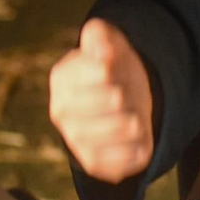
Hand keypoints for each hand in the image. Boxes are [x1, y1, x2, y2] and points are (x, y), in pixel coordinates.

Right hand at [49, 18, 154, 182]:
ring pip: (121, 129)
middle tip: (128, 95)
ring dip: (136, 120)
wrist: (118, 104)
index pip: (102, 72)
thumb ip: (100, 36)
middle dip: (130, 95)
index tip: (116, 67)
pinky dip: (138, 147)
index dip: (118, 70)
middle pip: (115, 100)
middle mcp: (61, 112)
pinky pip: (123, 159)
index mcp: (62, 78)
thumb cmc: (113, 70)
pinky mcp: (93, 163)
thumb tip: (102, 48)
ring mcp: (76, 140)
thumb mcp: (108, 44)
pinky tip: (137, 138)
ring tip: (135, 116)